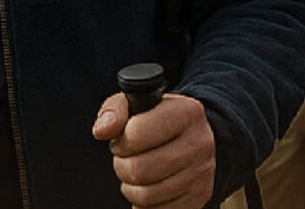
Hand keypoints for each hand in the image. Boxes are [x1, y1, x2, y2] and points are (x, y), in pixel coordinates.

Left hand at [92, 91, 214, 208]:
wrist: (192, 138)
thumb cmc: (157, 121)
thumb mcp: (137, 105)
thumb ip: (114, 111)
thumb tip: (102, 130)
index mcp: (187, 112)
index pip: (136, 134)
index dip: (121, 141)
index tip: (123, 140)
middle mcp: (200, 143)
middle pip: (139, 170)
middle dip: (123, 166)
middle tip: (127, 159)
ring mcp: (201, 174)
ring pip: (146, 196)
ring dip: (131, 187)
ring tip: (137, 173)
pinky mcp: (198, 199)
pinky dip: (144, 204)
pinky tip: (149, 187)